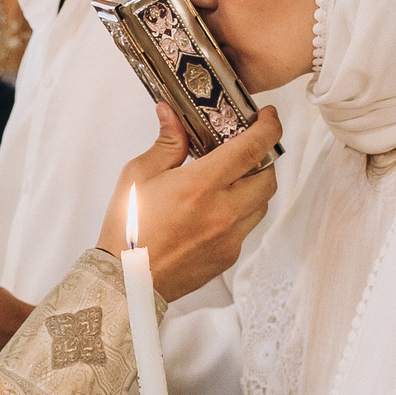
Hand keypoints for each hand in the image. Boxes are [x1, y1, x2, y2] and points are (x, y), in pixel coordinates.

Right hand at [100, 105, 280, 300]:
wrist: (126, 280)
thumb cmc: (127, 230)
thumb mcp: (138, 175)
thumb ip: (166, 143)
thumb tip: (172, 114)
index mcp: (200, 186)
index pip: (252, 148)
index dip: (268, 127)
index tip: (267, 117)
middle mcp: (222, 212)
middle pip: (267, 176)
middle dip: (262, 157)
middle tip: (246, 149)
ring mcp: (229, 237)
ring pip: (261, 203)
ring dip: (253, 186)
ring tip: (229, 180)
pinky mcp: (228, 256)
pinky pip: (247, 227)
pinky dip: (240, 212)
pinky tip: (215, 210)